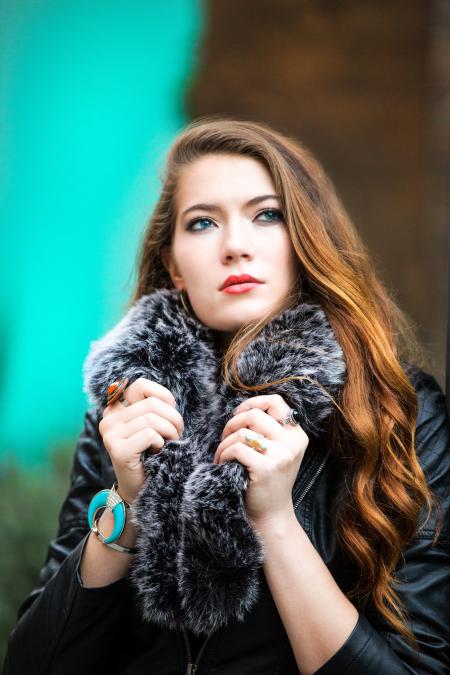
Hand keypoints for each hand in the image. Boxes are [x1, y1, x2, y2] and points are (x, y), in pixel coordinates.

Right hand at [99, 377, 183, 503]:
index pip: (141, 386)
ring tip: (168, 444)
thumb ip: (154, 406)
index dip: (164, 398)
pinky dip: (160, 443)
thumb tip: (165, 400)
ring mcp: (110, 433)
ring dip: (169, 432)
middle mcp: (108, 418)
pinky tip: (157, 452)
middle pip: (151, 404)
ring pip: (152, 419)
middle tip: (175, 435)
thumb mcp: (154, 424)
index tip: (169, 415)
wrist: (140, 488)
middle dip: (173, 419)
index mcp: (115, 408)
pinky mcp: (117, 449)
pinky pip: (149, 435)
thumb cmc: (151, 453)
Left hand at [213, 394, 308, 524]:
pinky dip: (223, 455)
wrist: (271, 515)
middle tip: (225, 438)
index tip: (238, 415)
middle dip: (232, 423)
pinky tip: (223, 464)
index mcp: (297, 435)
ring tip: (222, 456)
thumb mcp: (278, 452)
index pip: (275, 402)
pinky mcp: (265, 468)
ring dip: (224, 443)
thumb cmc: (268, 481)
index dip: (252, 403)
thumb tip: (243, 409)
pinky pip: (236, 449)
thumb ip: (269, 430)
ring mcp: (281, 455)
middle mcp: (292, 443)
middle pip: (254, 414)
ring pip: (242, 432)